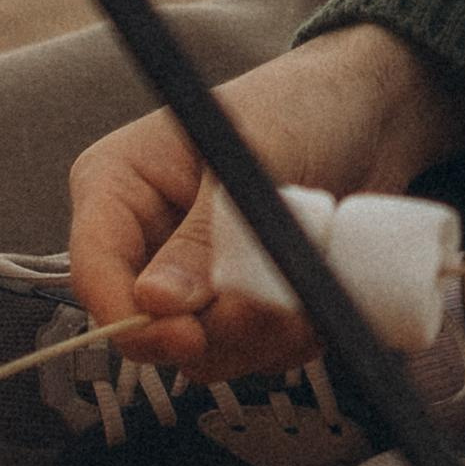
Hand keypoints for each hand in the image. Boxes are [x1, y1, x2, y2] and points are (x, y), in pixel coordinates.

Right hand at [65, 24, 464, 382]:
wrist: (369, 117)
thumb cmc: (299, 109)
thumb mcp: (251, 160)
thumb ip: (203, 235)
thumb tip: (155, 302)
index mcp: (119, 186)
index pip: (95, 270)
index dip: (131, 317)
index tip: (191, 336)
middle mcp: (144, 240)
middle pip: (149, 328)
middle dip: (222, 326)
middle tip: (280, 298)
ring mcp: (192, 279)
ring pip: (206, 353)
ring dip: (266, 332)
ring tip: (308, 273)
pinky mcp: (237, 306)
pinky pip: (252, 356)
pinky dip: (291, 335)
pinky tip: (315, 285)